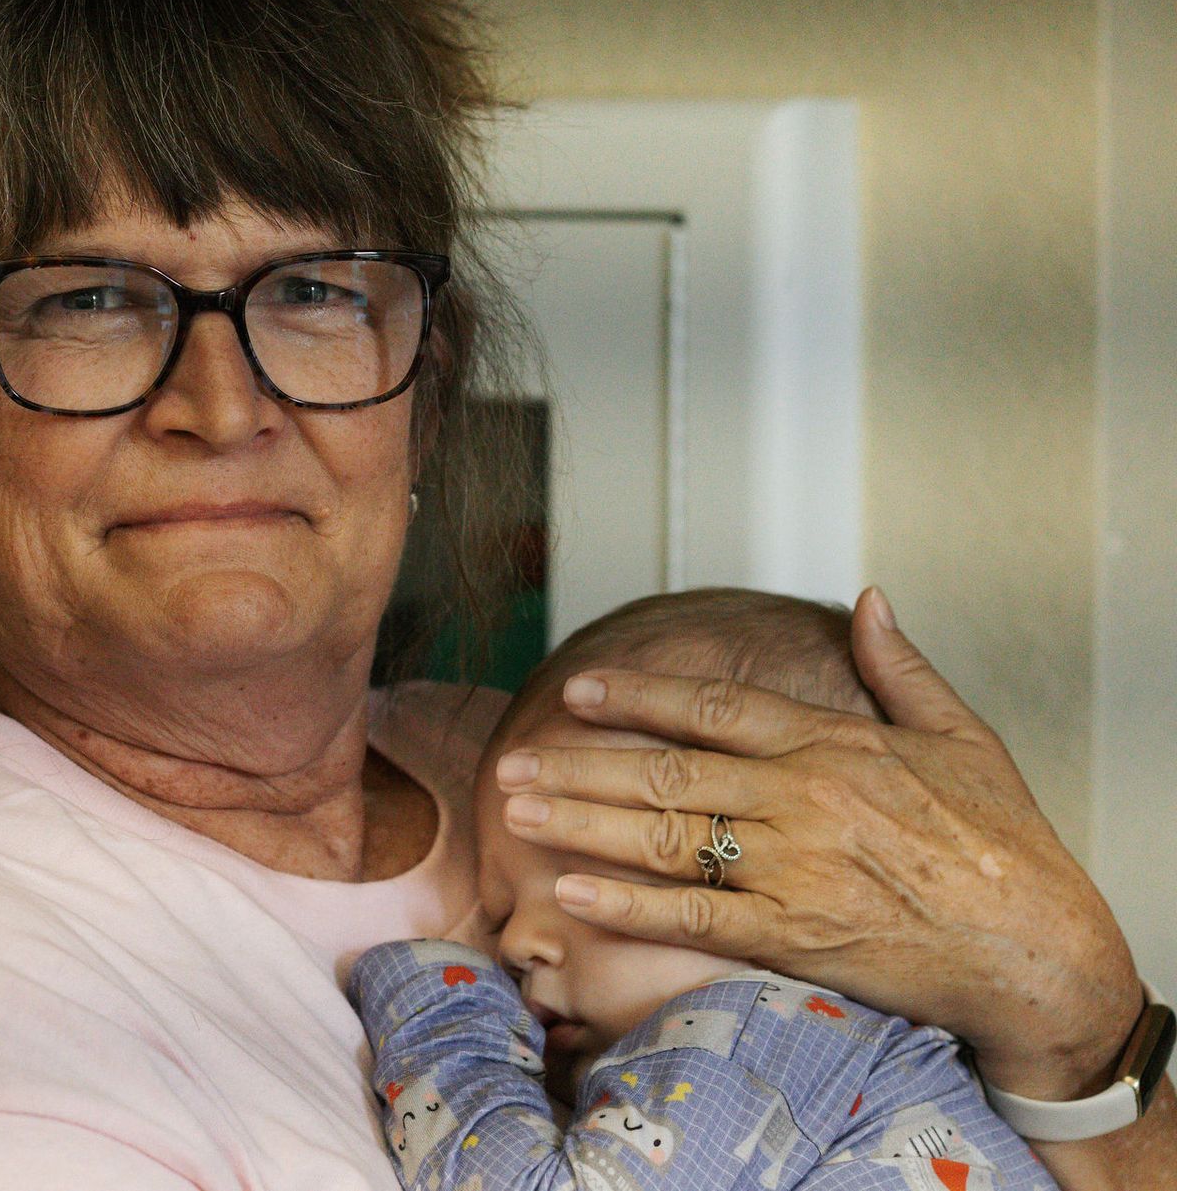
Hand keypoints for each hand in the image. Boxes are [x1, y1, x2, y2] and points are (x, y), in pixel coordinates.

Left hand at [492, 587, 1139, 1100]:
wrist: (1035, 950)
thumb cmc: (1002, 842)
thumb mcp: (961, 735)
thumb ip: (900, 666)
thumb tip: (867, 598)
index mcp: (833, 745)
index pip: (714, 709)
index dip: (639, 697)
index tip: (578, 690)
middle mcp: (802, 801)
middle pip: (666, 775)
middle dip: (579, 766)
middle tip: (514, 762)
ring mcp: (793, 871)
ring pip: (664, 841)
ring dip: (582, 825)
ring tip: (517, 814)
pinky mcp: (793, 938)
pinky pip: (692, 919)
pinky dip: (628, 906)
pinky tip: (573, 893)